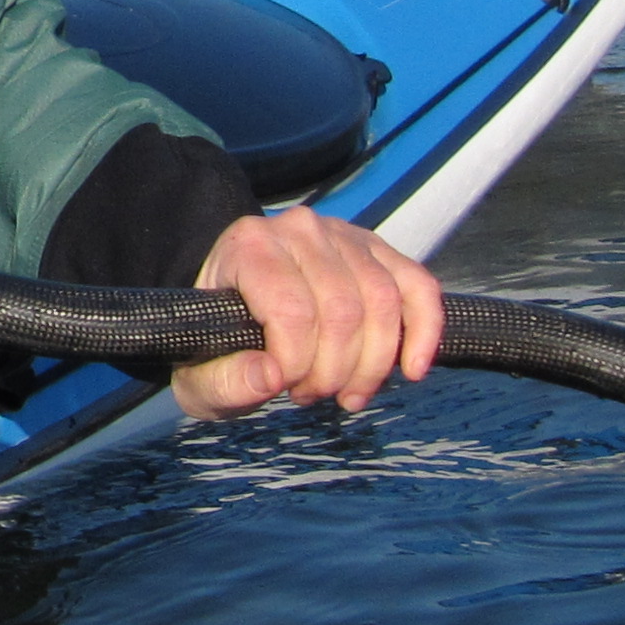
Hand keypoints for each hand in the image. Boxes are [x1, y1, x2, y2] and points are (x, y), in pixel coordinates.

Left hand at [174, 208, 443, 418]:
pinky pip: (418, 286)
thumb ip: (226, 381)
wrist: (234, 303)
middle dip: (335, 371)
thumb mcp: (200, 374)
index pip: (292, 310)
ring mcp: (344, 234)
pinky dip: (424, 332)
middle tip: (311, 395)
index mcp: (248, 246)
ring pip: (383, 302)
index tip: (285, 389)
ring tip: (346, 394)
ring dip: (374, 364)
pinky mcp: (379, 250)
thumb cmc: (216, 340)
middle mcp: (298, 228)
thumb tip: (271, 376)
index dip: (298, 362)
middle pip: (343, 311)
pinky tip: (411, 371)